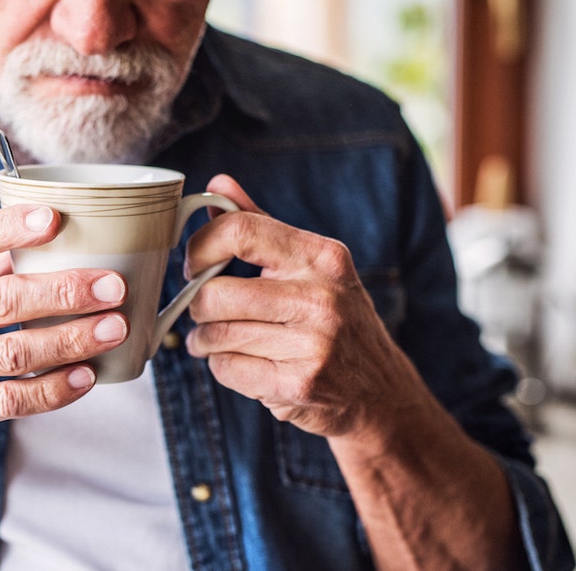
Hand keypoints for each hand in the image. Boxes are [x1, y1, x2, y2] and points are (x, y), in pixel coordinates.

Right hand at [0, 204, 128, 463]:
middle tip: (114, 286)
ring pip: (14, 352)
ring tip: (114, 329)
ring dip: (71, 340)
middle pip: (4, 299)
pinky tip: (85, 377)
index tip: (55, 218)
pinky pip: (10, 400)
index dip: (11, 226)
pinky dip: (53, 389)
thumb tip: (60, 234)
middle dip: (66, 291)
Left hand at [184, 175, 428, 439]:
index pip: (239, 231)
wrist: (380, 390)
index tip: (195, 264)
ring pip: (215, 335)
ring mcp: (314, 344)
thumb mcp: (310, 265)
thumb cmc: (333, 319)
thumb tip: (217, 184)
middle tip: (207, 312)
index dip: (200, 247)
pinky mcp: (300, 385)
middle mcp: (322, 298)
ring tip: (222, 340)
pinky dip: (224, 368)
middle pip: (215, 293)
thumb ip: (260, 224)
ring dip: (206, 341)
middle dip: (198, 306)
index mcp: (322, 257)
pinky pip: (226, 369)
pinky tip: (247, 365)